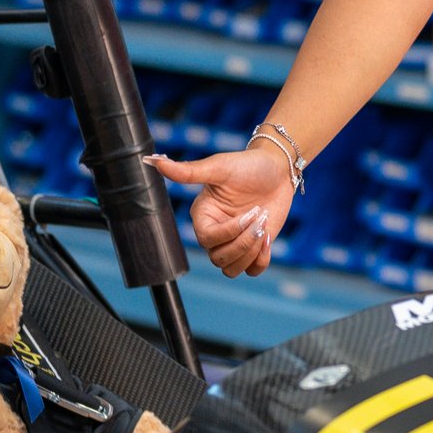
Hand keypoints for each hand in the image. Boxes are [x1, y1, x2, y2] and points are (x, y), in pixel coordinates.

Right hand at [149, 142, 294, 276]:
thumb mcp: (219, 167)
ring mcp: (234, 242)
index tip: (250, 213)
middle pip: (219, 258)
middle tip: (260, 217)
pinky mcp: (253, 249)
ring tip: (264, 228)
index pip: (207, 239)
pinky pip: (251, 270)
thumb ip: (188, 171)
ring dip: (250, 253)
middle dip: (243, 243)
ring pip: (231, 269)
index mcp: (203, 216)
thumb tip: (155, 161)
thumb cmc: (247, 165)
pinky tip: (268, 237)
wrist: (277, 170)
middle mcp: (215, 232)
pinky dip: (261, 260)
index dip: (229, 232)